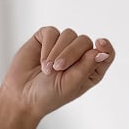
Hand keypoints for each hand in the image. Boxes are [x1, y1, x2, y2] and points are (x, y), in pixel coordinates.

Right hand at [0, 26, 115, 124]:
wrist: (23, 95)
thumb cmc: (50, 95)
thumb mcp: (72, 84)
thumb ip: (87, 66)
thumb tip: (101, 51)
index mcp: (90, 70)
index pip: (106, 53)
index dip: (105, 47)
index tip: (100, 44)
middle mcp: (79, 56)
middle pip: (85, 41)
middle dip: (71, 54)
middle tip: (59, 68)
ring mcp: (63, 45)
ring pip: (69, 35)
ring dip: (58, 52)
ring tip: (48, 69)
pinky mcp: (46, 38)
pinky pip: (52, 33)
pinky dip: (47, 47)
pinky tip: (42, 62)